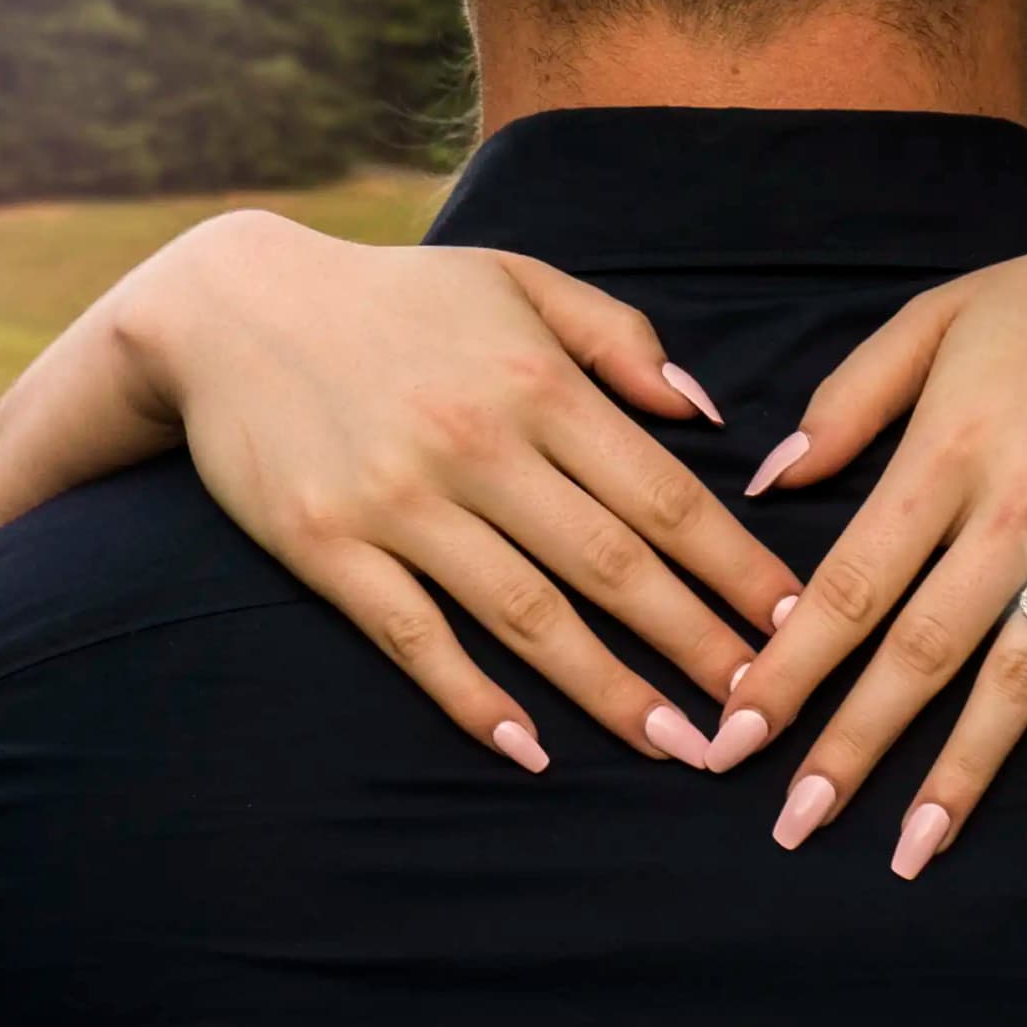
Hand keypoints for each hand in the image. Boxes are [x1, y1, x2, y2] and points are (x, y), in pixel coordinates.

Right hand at [115, 212, 803, 769]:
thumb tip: (706, 412)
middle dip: (696, 644)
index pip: (662, 491)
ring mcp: (400, 501)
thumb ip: (618, 338)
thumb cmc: (396, 296)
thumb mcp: (516, 280)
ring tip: (674, 746)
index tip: (796, 621)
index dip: (734, 564)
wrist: (231, 306)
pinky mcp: (328, 545)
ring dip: (607, 689)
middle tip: (759, 714)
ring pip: (526, 613)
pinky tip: (526, 745)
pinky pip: (413, 636)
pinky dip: (470, 696)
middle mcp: (478, 443)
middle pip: (612, 564)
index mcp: (538, 382)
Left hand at [704, 181, 1026, 875]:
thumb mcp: (938, 317)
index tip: (735, 736)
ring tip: (916, 849)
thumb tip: (765, 482)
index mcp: (947, 443)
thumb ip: (848, 400)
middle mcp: (1022, 497)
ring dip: (967, 770)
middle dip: (852, 744)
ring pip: (1025, 673)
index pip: (850, 578)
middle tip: (795, 826)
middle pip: (922, 645)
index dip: (790, 664)